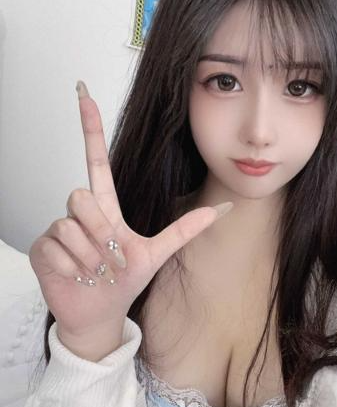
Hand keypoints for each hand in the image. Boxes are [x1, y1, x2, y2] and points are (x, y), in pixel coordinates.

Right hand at [29, 81, 231, 359]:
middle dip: (100, 231)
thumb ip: (186, 228)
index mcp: (106, 207)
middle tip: (111, 258)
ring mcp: (59, 229)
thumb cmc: (126, 280)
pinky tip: (78, 276)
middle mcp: (80, 213)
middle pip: (80, 194)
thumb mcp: (158, 253)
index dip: (91, 128)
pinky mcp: (42, 248)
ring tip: (96, 271)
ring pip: (70, 225)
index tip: (83, 93)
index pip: (96, 160)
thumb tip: (224, 207)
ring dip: (90, 255)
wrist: (100, 312)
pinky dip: (73, 268)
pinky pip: (56, 247)